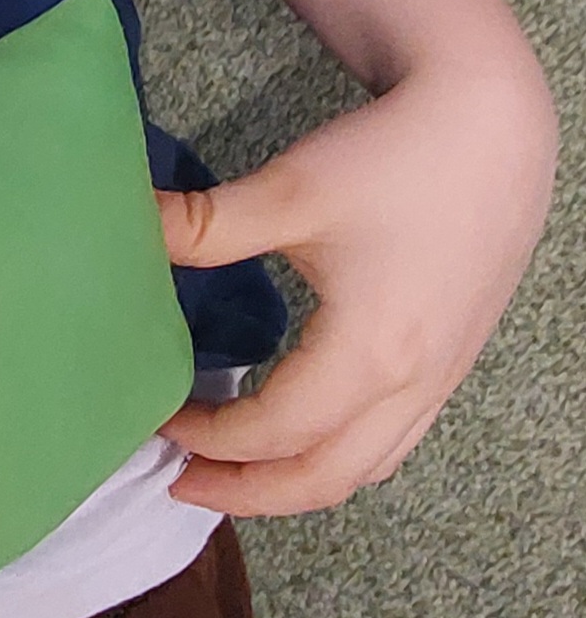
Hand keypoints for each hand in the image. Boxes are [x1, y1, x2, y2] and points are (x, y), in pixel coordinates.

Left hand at [155, 56, 555, 515]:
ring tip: (231, 468)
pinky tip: (301, 429)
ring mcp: (441, 379)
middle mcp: (413, 384)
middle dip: (247, 490)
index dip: (210, 436)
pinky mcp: (452, 361)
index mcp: (370, 353)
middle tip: (181, 482)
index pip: (275, 431)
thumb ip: (202, 225)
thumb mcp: (289, 190)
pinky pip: (394, 440)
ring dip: (294, 482)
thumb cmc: (394, 157)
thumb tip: (124, 228)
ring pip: (366, 468)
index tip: (157, 418)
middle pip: (323, 478)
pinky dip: (339, 455)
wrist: (492, 126)